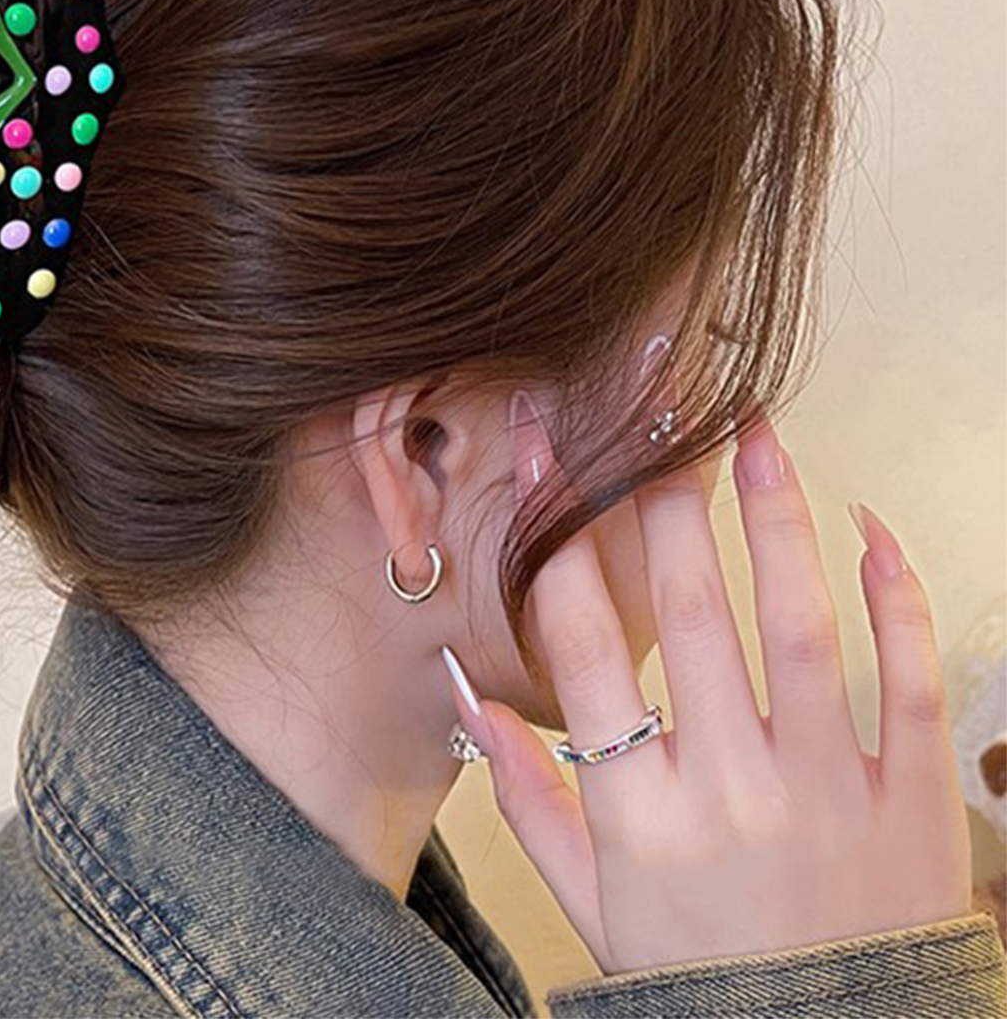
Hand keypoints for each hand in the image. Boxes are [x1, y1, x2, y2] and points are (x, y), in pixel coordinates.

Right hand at [446, 393, 973, 975]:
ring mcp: (827, 794)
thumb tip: (464, 696)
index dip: (557, 535)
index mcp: (636, 813)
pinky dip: (895, 595)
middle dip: (666, 495)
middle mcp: (727, 791)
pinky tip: (867, 528)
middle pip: (690, 610)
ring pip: (799, 624)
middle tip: (660, 413)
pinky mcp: (910, 807)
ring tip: (757, 433)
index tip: (549, 457)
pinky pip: (907, 681)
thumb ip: (527, 800)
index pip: (580, 644)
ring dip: (774, 515)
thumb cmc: (706, 981)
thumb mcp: (594, 905)